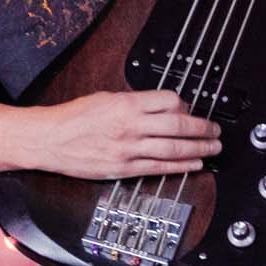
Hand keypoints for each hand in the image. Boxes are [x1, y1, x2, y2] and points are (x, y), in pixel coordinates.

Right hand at [28, 89, 222, 178]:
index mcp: (125, 104)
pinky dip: (181, 166)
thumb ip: (132, 102)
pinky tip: (194, 164)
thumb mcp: (104, 97)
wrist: (50, 139)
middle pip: (177, 126)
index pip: (168, 101)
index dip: (184, 105)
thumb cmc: (73, 117)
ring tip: (213, 147)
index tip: (190, 109)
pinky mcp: (124, 168)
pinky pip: (159, 168)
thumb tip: (158, 106)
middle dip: (202, 129)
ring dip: (198, 149)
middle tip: (215, 129)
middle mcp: (130, 126)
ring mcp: (128, 150)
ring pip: (173, 149)